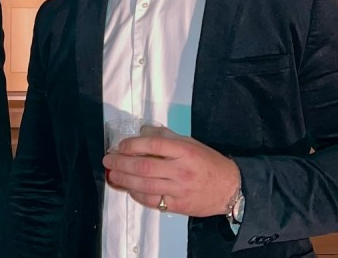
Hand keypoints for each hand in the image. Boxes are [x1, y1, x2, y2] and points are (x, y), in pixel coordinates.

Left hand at [102, 128, 240, 217]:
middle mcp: (180, 170)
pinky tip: (128, 189)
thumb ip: (165, 137)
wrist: (229, 188)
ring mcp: (179, 190)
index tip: (120, 145)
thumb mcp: (189, 142)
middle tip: (108, 160)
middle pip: (145, 167)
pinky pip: (153, 201)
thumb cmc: (207, 161)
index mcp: (183, 150)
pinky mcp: (178, 206)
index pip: (153, 146)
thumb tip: (142, 132)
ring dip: (124, 181)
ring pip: (145, 186)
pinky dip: (138, 195)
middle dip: (122, 163)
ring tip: (112, 175)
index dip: (133, 145)